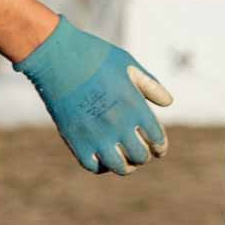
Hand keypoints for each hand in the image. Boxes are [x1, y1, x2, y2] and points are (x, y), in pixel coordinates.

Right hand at [14, 16, 172, 173]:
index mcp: (134, 105)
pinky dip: (101, 166)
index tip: (159, 149)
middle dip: (144, 156)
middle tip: (142, 152)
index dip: (160, 147)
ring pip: (119, 167)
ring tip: (126, 160)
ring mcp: (95, 134)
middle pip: (140, 156)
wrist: (56, 57)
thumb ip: (150, 86)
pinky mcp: (74, 140)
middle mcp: (117, 124)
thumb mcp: (129, 66)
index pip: (157, 139)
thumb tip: (168, 103)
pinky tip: (104, 157)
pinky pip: (92, 166)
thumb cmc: (96, 57)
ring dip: (126, 165)